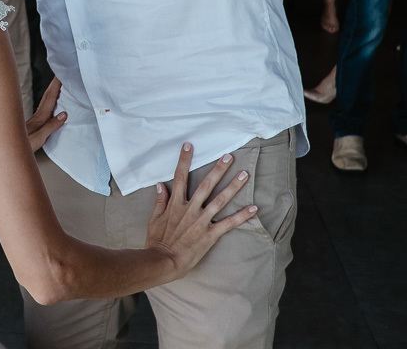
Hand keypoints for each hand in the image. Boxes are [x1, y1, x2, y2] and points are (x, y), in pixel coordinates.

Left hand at [26, 76, 66, 151]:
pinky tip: (51, 103)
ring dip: (52, 91)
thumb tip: (64, 114)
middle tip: (61, 72)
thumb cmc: (22, 145)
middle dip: (55, 83)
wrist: (7, 151)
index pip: (50, 98)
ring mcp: (35, 119)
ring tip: (59, 83)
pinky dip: (49, 101)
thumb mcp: (39, 138)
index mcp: (40, 118)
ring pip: (45, 101)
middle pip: (47, 96)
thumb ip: (51, 126)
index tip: (62, 74)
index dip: (56, 86)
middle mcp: (38, 116)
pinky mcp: (34, 124)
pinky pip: (44, 107)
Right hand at [144, 143, 257, 282]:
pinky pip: (228, 223)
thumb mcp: (154, 219)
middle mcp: (190, 209)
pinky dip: (242, 216)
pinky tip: (253, 208)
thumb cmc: (156, 241)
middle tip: (228, 156)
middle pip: (206, 185)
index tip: (189, 146)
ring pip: (220, 200)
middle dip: (218, 169)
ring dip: (233, 187)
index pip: (180, 177)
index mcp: (175, 204)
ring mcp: (201, 221)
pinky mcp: (209, 235)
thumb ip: (159, 201)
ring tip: (244, 175)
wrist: (163, 261)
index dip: (184, 160)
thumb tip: (160, 185)